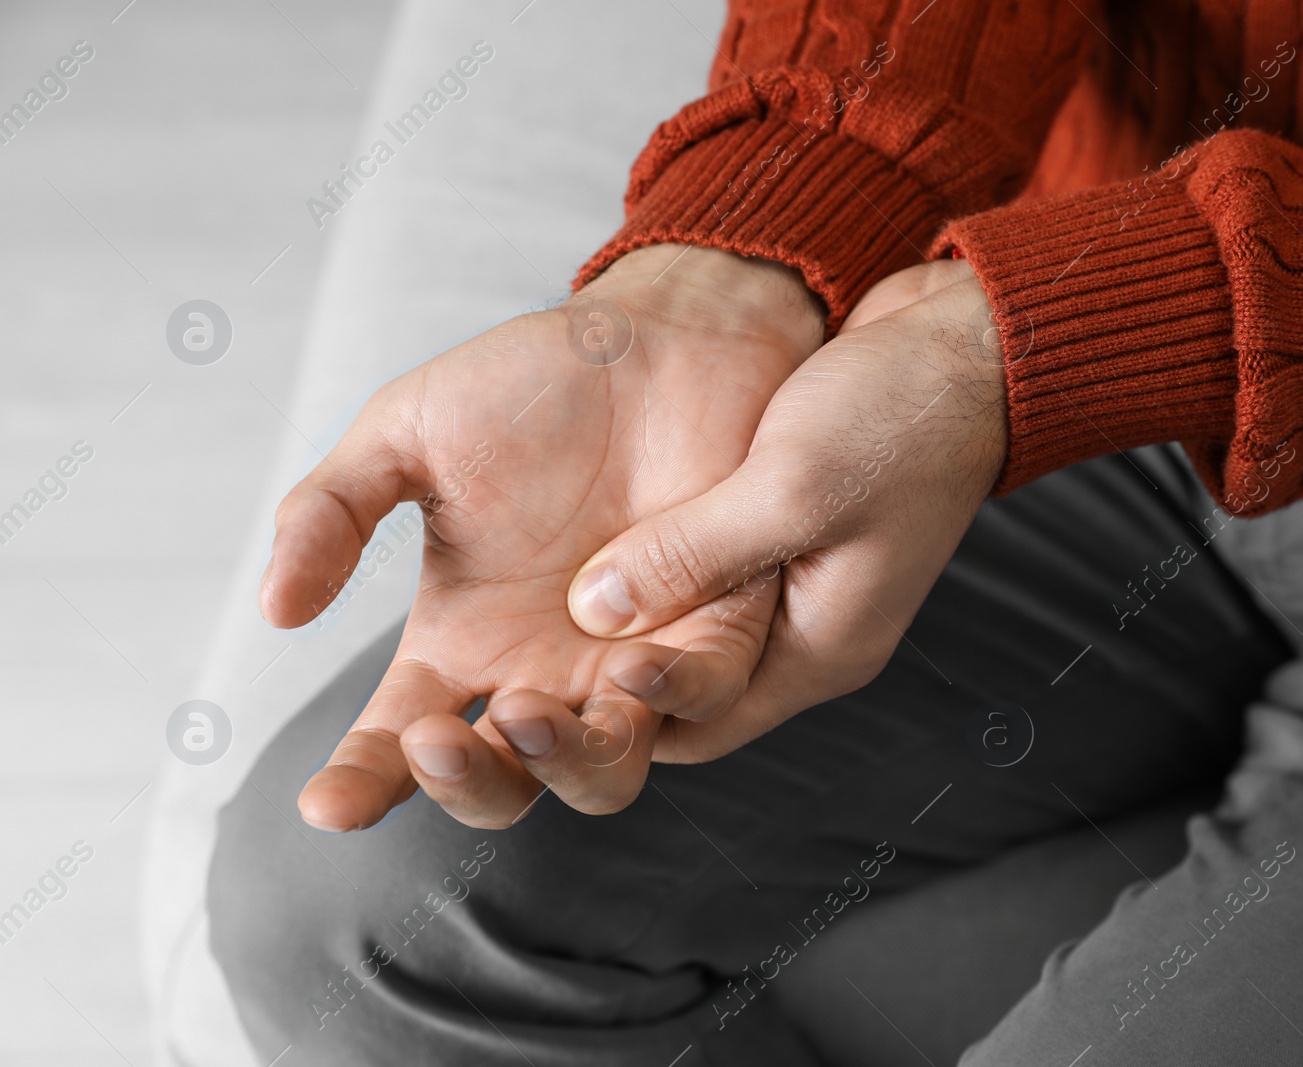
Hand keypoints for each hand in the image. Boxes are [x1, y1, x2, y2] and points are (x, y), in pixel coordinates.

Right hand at [260, 244, 822, 828]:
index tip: (323, 805)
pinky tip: (628, 661)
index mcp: (462, 642)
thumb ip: (332, 512)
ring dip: (563, 759)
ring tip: (526, 703)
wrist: (654, 334)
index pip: (397, 745)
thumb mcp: (405, 435)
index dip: (360, 784)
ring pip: (602, 772)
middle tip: (435, 734)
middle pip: (503, 784)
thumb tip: (276, 609)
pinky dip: (666, 693)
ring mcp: (628, 662)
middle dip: (465, 781)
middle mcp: (542, 672)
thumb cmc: (528, 385)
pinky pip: (700, 696)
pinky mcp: (716, 628)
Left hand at [564, 259, 1006, 760]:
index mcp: (825, 646)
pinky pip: (707, 569)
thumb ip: (693, 554)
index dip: (623, 718)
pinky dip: (655, 560)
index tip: (548, 687)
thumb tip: (595, 613)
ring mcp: (800, 583)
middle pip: (688, 686)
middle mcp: (810, 631)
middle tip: (524, 659)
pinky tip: (597, 531)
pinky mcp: (787, 532)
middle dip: (612, 679)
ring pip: (690, 625)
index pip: (705, 724)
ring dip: (628, 613)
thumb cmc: (904, 413)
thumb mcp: (792, 485)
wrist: (971, 341)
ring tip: (541, 597)